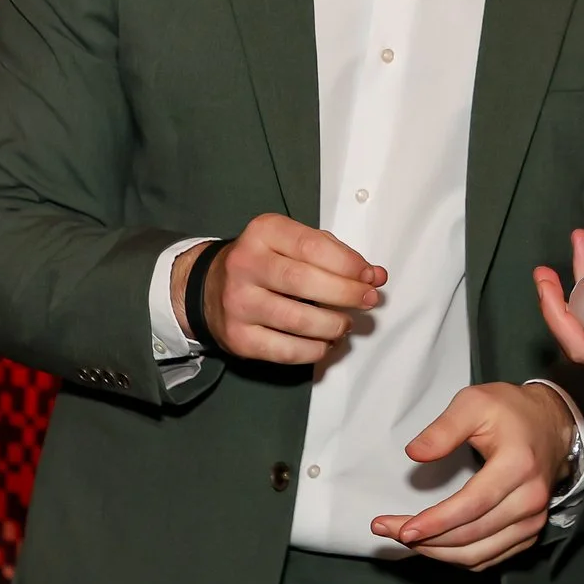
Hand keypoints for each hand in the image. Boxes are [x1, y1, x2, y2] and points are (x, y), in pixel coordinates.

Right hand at [179, 213, 385, 365]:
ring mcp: (238, 303)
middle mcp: (245, 265)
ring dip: (333, 325)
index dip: (348, 263)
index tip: (371, 276)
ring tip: (345, 323)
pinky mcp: (238, 337)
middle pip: (305, 282)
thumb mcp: (290, 242)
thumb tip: (374, 275)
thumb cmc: (264, 262)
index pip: (312, 246)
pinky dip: (315, 350)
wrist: (209, 288)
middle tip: (368, 300)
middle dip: (346, 293)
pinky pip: (286, 350)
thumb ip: (333, 254)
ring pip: (298, 320)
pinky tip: (326, 342)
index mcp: (262, 233)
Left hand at [370, 382, 573, 569]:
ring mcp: (533, 520)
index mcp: (518, 465)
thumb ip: (443, 428)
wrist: (552, 424)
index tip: (401, 529)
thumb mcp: (475, 403)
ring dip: (437, 552)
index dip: (435, 522)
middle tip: (388, 530)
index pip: (472, 505)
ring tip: (407, 539)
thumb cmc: (510, 411)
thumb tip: (414, 455)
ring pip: (477, 554)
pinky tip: (434, 544)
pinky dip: (457, 557)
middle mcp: (530, 499)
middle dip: (426, 539)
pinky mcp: (529, 533)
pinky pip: (488, 558)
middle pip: (471, 535)